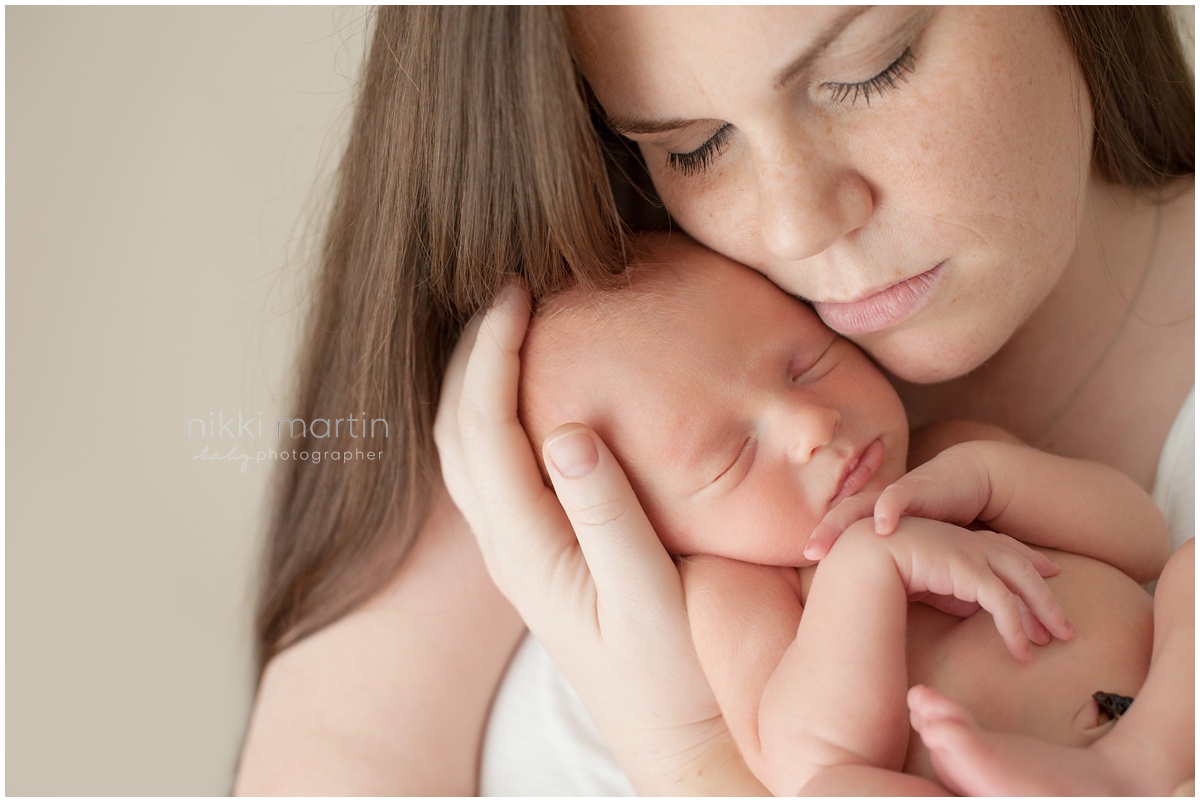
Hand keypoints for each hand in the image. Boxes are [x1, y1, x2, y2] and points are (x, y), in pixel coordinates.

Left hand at [433, 283, 748, 793]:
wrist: (672, 742)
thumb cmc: (670, 678)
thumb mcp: (648, 598)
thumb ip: (607, 516)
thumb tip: (570, 430)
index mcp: (526, 546)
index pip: (484, 426)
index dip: (492, 351)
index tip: (518, 290)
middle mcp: (506, 546)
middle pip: (456, 428)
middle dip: (472, 351)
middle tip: (511, 289)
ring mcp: (515, 554)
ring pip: (464, 449)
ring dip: (476, 380)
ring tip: (512, 326)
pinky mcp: (535, 557)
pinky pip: (490, 469)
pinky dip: (494, 415)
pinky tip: (531, 395)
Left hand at [806, 445, 992, 558]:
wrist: (972, 481)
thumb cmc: (944, 521)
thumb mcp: (920, 548)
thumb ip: (904, 571)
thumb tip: (890, 609)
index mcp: (874, 519)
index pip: (841, 533)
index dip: (824, 547)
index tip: (806, 571)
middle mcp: (878, 505)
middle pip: (842, 517)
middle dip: (824, 533)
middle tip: (807, 553)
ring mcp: (895, 494)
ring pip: (860, 505)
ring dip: (840, 522)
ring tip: (824, 543)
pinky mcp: (919, 487)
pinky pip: (898, 495)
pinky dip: (888, 508)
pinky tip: (880, 525)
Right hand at [866, 518, 1073, 660]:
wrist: (862, 559)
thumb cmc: (884, 571)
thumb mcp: (929, 585)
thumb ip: (955, 594)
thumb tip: (978, 611)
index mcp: (959, 541)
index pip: (1004, 550)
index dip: (1030, 560)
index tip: (1050, 571)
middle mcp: (969, 543)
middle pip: (1021, 567)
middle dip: (1045, 595)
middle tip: (1064, 625)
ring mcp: (971, 552)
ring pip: (1021, 582)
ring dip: (1042, 612)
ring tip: (1056, 640)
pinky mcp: (968, 569)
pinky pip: (1002, 602)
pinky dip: (1014, 628)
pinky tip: (1022, 651)